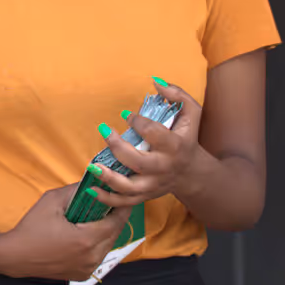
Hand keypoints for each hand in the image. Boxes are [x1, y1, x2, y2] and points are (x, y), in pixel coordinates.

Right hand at [0, 182, 135, 280]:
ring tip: (98, 217)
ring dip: (106, 232)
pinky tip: (87, 234)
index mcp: (86, 239)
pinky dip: (97, 244)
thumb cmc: (32, 228)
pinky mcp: (82, 275)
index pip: (116, 221)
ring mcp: (88, 268)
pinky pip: (97, 256)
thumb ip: (75, 190)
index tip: (123, 196)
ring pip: (107, 246)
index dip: (122, 207)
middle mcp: (91, 257)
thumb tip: (93, 181)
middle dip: (115, 218)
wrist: (16, 256)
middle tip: (111, 203)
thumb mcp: (51, 201)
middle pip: (115, 234)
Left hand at [89, 80, 205, 206]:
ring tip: (93, 166)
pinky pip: (124, 202)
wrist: (193, 173)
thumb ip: (178, 95)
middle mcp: (164, 168)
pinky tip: (92, 188)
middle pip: (139, 162)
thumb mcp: (192, 113)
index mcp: (175, 146)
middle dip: (118, 148)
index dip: (138, 122)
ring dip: (109, 178)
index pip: (154, 134)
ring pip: (130, 187)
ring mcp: (153, 185)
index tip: (125, 114)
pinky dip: (107, 199)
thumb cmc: (187, 138)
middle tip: (104, 131)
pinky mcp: (145, 195)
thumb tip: (156, 82)